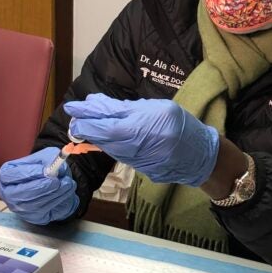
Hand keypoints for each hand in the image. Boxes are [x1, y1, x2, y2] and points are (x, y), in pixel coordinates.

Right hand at [0, 147, 78, 223]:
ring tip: (68, 183)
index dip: (30, 173)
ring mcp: (20, 209)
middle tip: (57, 180)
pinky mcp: (34, 218)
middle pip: (23, 193)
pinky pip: (47, 211)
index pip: (11, 175)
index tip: (47, 170)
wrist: (50, 184)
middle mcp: (9, 195)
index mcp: (6, 176)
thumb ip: (49, 158)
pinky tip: (66, 191)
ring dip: (56, 193)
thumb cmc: (42, 168)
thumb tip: (56, 166)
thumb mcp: (44, 156)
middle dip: (43, 187)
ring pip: (37, 204)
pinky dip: (59, 200)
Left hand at [64, 93, 219, 185]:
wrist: (199, 155)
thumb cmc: (180, 125)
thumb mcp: (157, 108)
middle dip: (85, 126)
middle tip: (74, 116)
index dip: (87, 115)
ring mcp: (134, 158)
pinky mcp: (136, 167)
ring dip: (93, 135)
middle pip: (102, 135)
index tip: (73, 107)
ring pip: (106, 145)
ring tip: (83, 124)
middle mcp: (135, 145)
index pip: (106, 121)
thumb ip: (128, 108)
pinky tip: (101, 135)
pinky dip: (105, 143)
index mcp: (142, 126)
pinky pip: (116, 153)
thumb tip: (99, 105)